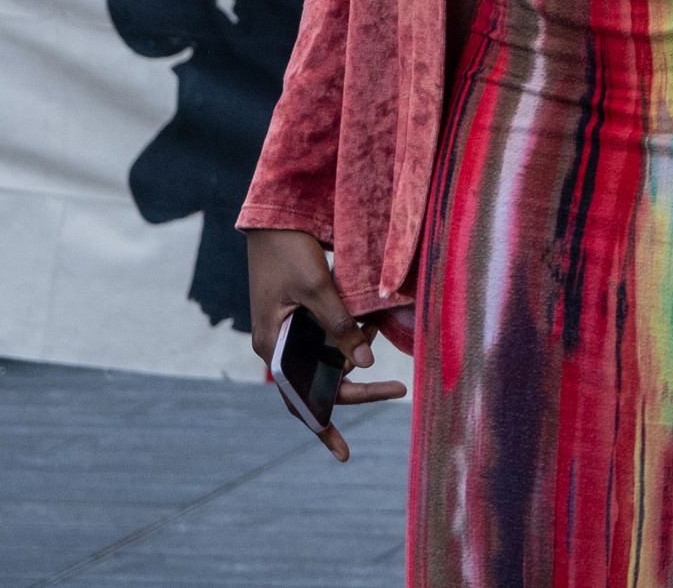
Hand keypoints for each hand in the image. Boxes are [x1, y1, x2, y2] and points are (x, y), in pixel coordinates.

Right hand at [246, 228, 407, 462]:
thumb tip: (366, 365)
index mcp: (272, 347)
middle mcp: (278, 346)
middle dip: (360, 388)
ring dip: (357, 353)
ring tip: (383, 336)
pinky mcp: (301, 314)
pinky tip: (373, 320)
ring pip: (328, 357)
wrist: (273, 216)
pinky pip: (330, 335)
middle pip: (321, 382)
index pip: (300, 400)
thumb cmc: (288, 252)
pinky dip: (353, 332)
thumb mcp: (317, 288)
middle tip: (400, 389)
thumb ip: (340, 326)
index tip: (344, 454)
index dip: (324, 427)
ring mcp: (289, 330)